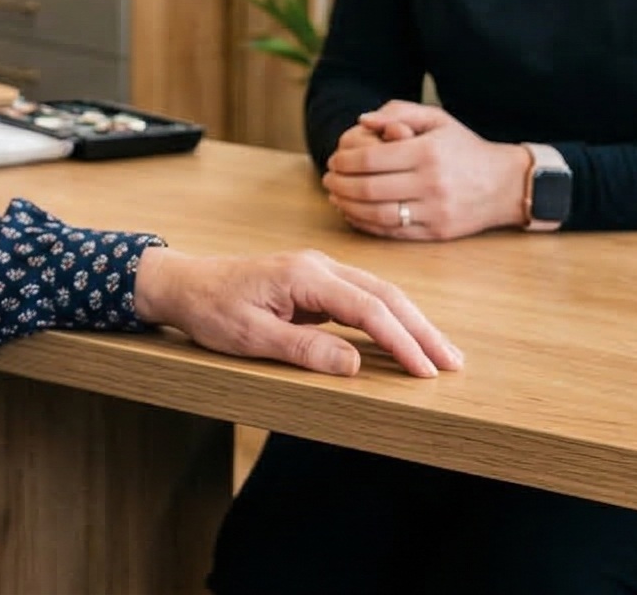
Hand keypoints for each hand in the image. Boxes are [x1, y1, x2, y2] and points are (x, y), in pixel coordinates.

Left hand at [132, 245, 461, 378]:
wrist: (184, 284)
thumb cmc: (211, 310)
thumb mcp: (251, 337)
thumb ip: (304, 350)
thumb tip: (354, 365)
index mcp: (304, 276)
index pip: (367, 308)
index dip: (400, 340)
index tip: (425, 370)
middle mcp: (319, 267)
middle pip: (384, 294)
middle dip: (421, 329)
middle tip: (452, 363)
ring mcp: (318, 272)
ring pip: (378, 293)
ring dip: (411, 322)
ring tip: (440, 353)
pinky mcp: (315, 284)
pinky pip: (362, 298)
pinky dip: (389, 318)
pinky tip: (405, 339)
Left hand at [323, 101, 529, 241]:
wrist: (506, 184)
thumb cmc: (465, 148)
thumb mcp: (438, 119)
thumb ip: (399, 112)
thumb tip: (363, 120)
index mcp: (427, 152)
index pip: (371, 159)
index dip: (345, 161)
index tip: (334, 159)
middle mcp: (431, 183)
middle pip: (370, 188)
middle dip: (341, 184)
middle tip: (328, 179)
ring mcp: (435, 211)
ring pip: (379, 214)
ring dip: (349, 206)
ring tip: (336, 196)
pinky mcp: (437, 233)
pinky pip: (394, 232)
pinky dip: (368, 224)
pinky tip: (355, 214)